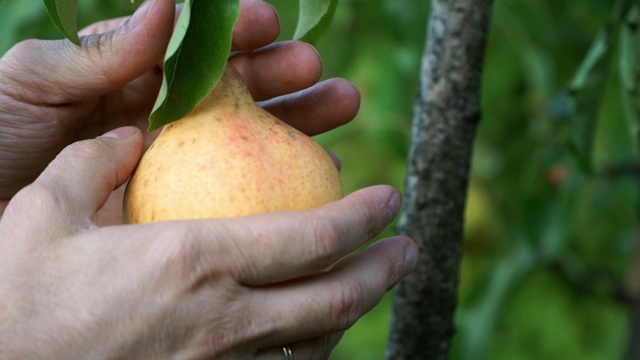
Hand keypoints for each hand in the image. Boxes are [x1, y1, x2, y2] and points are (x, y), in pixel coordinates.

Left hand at [0, 0, 359, 217]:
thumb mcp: (32, 81)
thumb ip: (99, 51)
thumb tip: (166, 6)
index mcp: (131, 80)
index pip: (195, 50)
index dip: (235, 33)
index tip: (270, 23)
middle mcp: (163, 121)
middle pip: (237, 93)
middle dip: (284, 77)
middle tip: (321, 72)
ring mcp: (176, 168)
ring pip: (250, 140)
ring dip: (298, 121)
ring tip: (340, 108)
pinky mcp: (177, 211)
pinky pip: (237, 196)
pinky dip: (279, 185)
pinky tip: (314, 175)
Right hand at [0, 128, 417, 358]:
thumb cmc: (16, 304)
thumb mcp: (41, 215)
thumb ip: (94, 164)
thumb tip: (130, 138)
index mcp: (194, 260)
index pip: (311, 237)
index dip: (363, 217)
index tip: (388, 199)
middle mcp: (222, 319)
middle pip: (335, 298)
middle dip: (383, 269)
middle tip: (407, 247)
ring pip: (316, 345)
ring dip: (356, 312)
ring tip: (371, 286)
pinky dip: (311, 352)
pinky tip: (314, 335)